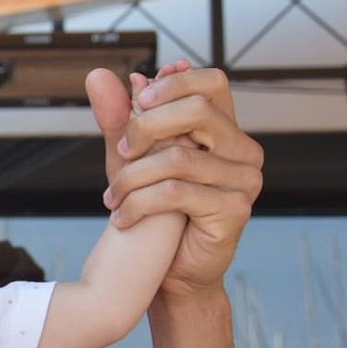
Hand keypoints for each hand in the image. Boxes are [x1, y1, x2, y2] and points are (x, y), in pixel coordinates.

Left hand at [86, 66, 262, 298]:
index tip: (137, 103)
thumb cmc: (154, 211)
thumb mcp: (131, 159)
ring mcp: (245, 180)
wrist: (170, 272)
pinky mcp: (234, 211)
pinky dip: (138, 203)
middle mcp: (244, 150)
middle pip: (197, 111)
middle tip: (119, 152)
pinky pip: (176, 193)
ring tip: (112, 197)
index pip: (212, 82)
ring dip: (131, 177)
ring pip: (177, 157)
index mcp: (225, 130)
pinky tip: (121, 217)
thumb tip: (101, 75)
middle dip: (145, 126)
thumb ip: (120, 118)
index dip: (172, 84)